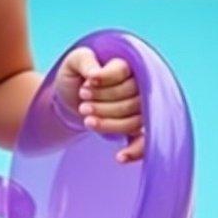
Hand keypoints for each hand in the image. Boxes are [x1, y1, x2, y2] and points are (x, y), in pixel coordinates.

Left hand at [53, 46, 144, 163]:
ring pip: (136, 120)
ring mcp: (141, 108)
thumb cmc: (75, 76)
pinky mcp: (137, 127)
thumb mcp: (73, 62)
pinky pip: (146, 142)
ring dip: (111, 123)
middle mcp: (139, 85)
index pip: (123, 71)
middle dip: (104, 105)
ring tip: (87, 120)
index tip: (86, 83)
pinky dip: (135, 151)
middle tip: (82, 105)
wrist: (71, 98)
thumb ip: (84, 60)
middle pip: (132, 98)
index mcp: (125, 64)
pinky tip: (119, 157)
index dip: (105, 79)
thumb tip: (95, 74)